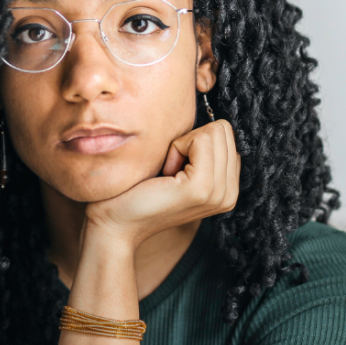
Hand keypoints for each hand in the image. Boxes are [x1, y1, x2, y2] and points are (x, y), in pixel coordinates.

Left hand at [85, 120, 239, 248]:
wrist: (116, 222)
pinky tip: (165, 173)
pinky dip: (177, 147)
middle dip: (191, 140)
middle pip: (223, 130)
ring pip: (214, 132)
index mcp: (228, 189)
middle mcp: (229, 194)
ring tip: (168, 172)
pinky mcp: (201, 188)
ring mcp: (218, 193)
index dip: (196, 142)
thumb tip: (212, 122)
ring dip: (183, 144)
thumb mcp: (180, 169)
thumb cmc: (138, 191)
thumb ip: (202, 152)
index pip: (228, 136)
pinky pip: (200, 139)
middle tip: (170, 169)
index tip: (175, 167)